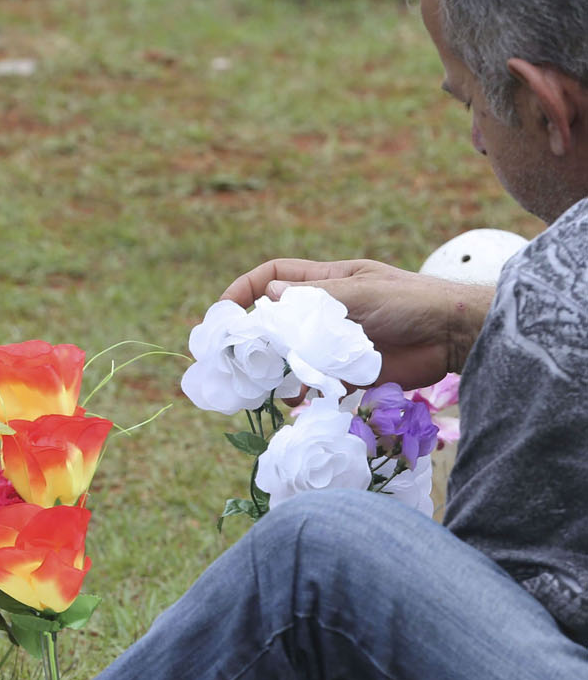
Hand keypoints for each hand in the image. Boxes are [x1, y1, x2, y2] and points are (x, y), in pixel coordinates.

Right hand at [219, 258, 491, 388]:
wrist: (455, 337)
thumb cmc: (413, 302)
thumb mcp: (361, 292)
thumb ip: (315, 298)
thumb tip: (269, 296)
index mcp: (327, 281)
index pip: (274, 277)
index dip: (246, 289)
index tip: (224, 311)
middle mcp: (325, 311)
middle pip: (275, 320)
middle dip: (251, 336)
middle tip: (232, 357)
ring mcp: (333, 343)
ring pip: (290, 355)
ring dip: (273, 369)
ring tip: (258, 384)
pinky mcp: (346, 372)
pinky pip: (313, 383)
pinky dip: (300, 394)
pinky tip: (294, 402)